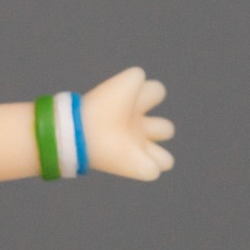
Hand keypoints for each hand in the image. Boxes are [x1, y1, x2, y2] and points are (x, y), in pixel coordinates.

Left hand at [81, 66, 173, 180]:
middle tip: (138, 127)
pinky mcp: (134, 166)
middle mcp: (136, 128)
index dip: (150, 93)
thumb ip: (137, 77)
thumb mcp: (126, 83)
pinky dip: (148, 166)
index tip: (134, 97)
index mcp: (134, 107)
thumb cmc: (103, 106)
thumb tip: (141, 79)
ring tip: (137, 146)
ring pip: (164, 159)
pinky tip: (132, 157)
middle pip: (166, 130)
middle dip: (161, 129)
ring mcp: (135, 149)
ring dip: (158, 155)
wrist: (83, 131)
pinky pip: (152, 171)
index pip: (156, 95)